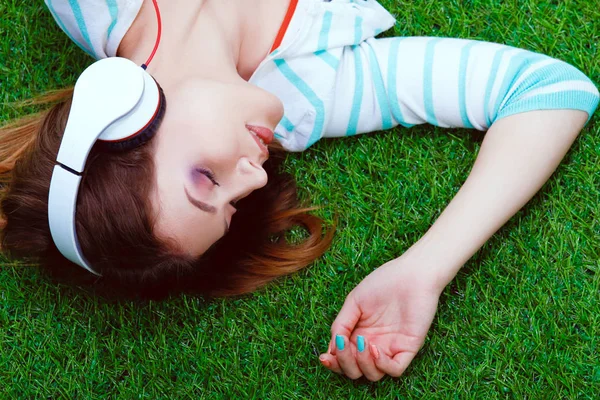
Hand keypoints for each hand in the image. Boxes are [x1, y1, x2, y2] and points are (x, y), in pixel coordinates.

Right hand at [319, 255, 443, 380]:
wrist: (412, 273)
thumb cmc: (384, 282)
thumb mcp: (354, 302)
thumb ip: (341, 324)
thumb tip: (331, 348)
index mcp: (358, 334)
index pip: (343, 359)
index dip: (333, 363)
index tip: (324, 357)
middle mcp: (373, 345)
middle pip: (355, 371)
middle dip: (344, 363)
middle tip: (343, 345)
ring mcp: (391, 348)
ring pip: (373, 375)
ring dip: (362, 363)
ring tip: (361, 341)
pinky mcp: (408, 348)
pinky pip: (395, 370)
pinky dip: (382, 365)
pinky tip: (374, 347)